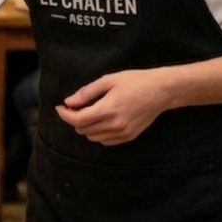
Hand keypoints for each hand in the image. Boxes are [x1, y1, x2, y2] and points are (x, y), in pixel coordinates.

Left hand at [56, 69, 170, 144]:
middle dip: (74, 118)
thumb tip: (68, 102)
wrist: (161, 91)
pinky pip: (105, 141)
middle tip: (75, 106)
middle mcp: (115, 125)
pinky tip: (101, 120)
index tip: (60, 107)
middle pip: (83, 130)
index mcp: (109, 109)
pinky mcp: (129, 136)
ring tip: (89, 112)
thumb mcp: (108, 80)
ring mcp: (123, 133)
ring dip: (85, 127)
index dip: (64, 114)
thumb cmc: (134, 82)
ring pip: (93, 137)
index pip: (78, 120)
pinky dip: (98, 133)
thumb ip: (86, 93)